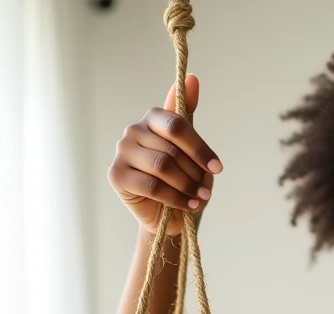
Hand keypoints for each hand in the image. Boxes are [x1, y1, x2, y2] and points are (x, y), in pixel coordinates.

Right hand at [108, 74, 221, 234]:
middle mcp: (134, 130)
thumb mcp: (191, 151)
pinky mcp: (116, 175)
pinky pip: (152, 185)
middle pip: (172, 149)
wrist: (169, 215)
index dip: (199, 148)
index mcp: (154, 118)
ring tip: (198, 199)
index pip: (177, 125)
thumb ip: (189, 118)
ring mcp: (122, 151)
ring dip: (187, 187)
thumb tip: (192, 78)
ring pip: (162, 167)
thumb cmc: (183, 180)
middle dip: (194, 174)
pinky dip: (175, 198)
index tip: (217, 168)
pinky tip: (188, 206)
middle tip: (205, 191)